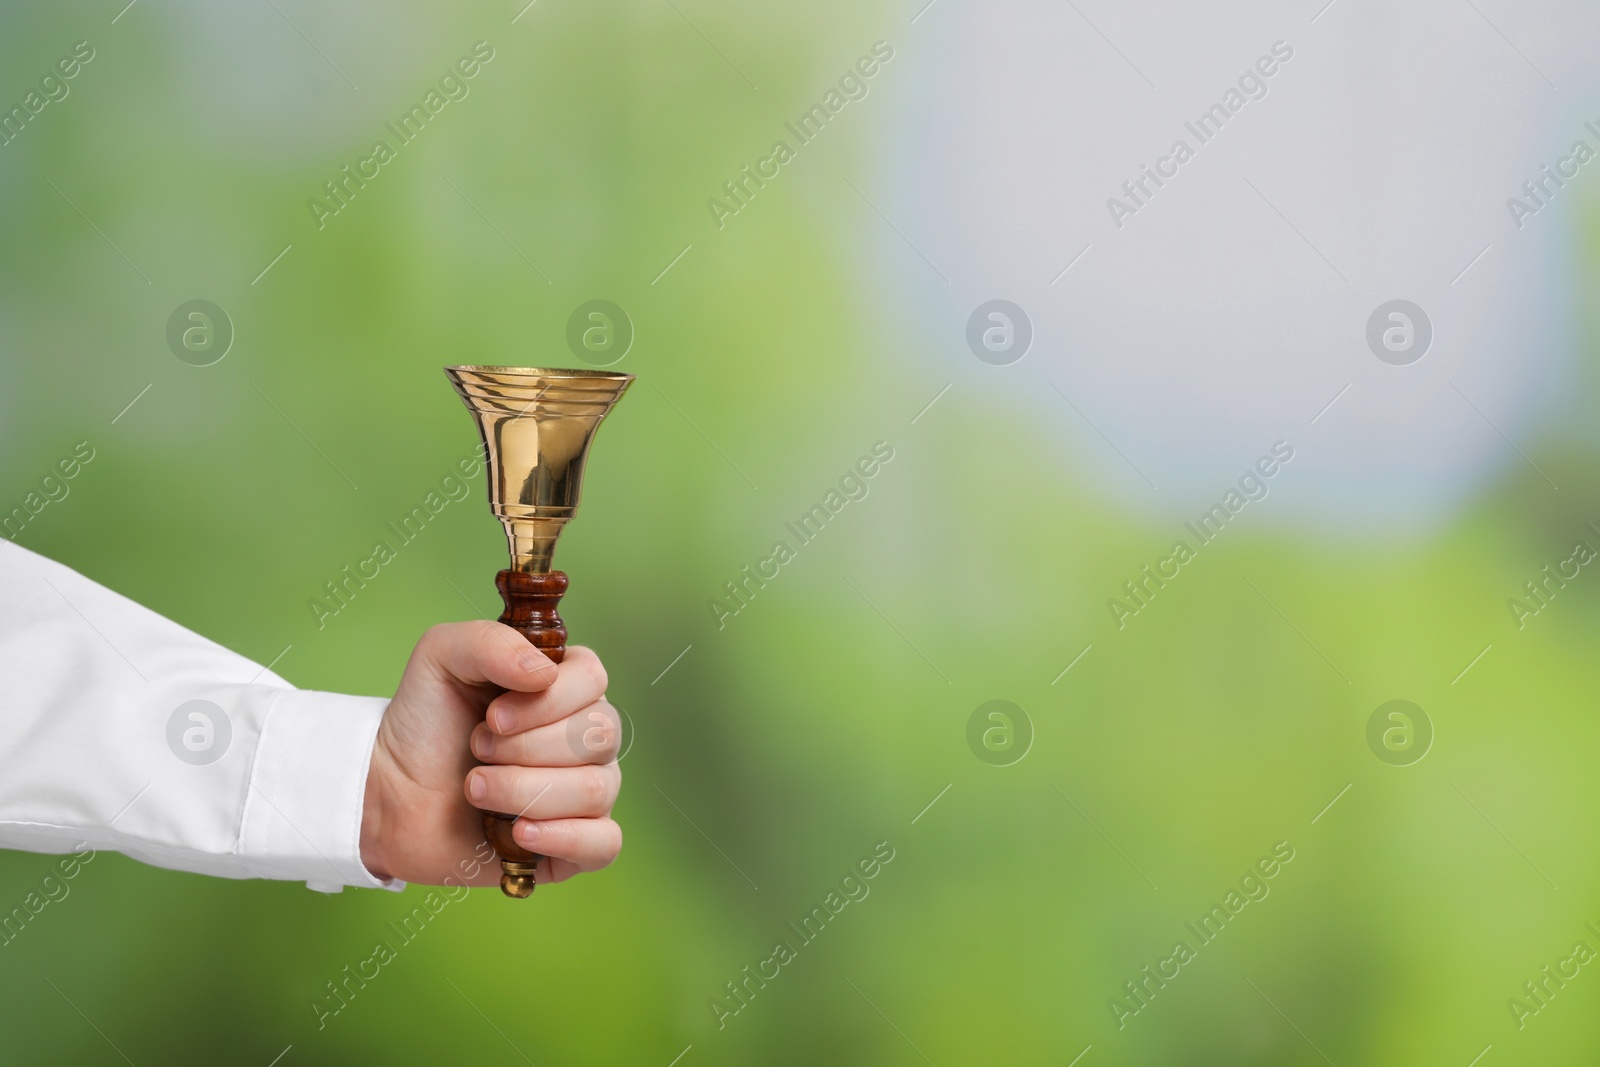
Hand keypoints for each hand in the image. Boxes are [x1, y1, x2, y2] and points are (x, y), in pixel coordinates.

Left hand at [360, 621, 622, 886]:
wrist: (392, 793)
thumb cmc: (425, 722)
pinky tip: (518, 832)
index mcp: (565, 685)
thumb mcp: (440, 658)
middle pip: (598, 736)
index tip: (493, 717)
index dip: (545, 702)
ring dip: (522, 792)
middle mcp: (586, 736)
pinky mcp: (576, 844)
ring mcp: (586, 791)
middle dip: (524, 749)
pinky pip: (605, 842)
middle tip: (477, 750)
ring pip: (595, 789)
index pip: (593, 680)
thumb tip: (544, 673)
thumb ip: (489, 642)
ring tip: (476, 790)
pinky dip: (562, 837)